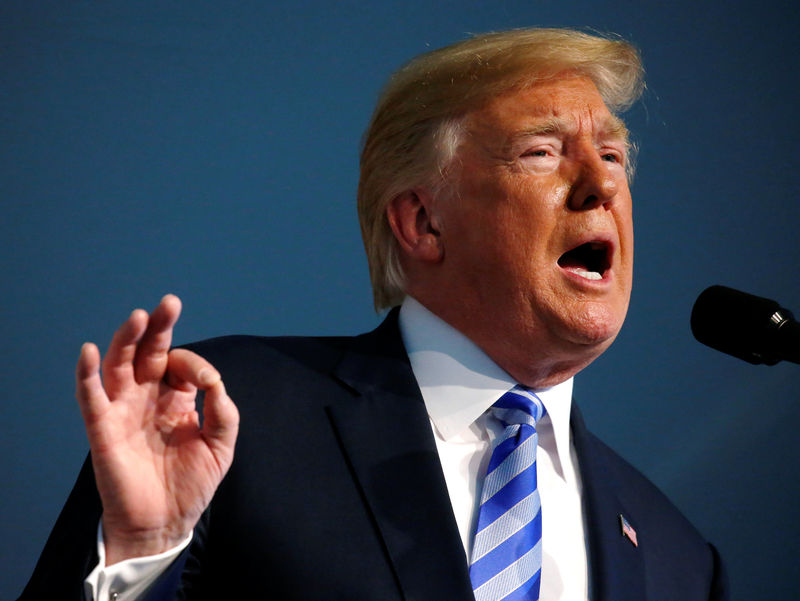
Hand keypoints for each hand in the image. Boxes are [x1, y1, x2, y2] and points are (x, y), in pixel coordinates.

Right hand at [75, 295, 238, 564]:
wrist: (166, 523)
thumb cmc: (193, 484)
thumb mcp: (220, 445)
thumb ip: (223, 412)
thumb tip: (214, 380)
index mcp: (177, 398)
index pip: (181, 364)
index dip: (194, 364)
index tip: (208, 382)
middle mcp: (148, 398)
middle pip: (149, 352)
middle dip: (159, 327)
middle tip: (169, 303)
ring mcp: (124, 410)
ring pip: (120, 365)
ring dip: (127, 339)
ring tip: (139, 317)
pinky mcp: (103, 429)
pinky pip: (91, 398)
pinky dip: (87, 375)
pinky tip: (89, 352)